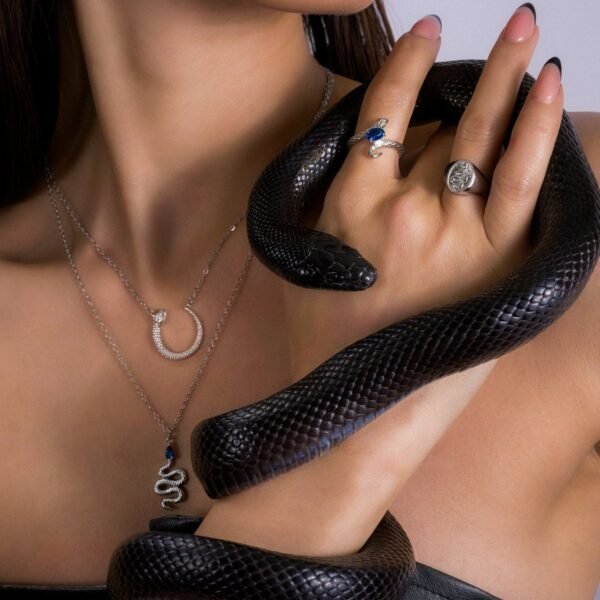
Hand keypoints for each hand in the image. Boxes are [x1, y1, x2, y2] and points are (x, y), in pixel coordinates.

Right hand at [197, 6, 562, 556]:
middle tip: (511, 24)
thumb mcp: (306, 266)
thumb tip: (377, 163)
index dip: (404, 67)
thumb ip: (333, 210)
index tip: (423, 34)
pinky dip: (540, 134)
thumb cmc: (322, 345)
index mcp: (349, 205)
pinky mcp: (496, 261)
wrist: (354, 416)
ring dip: (514, 82)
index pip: (381, 114)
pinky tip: (551, 93)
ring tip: (532, 36)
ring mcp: (453, 231)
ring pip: (488, 139)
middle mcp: (401, 206)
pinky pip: (523, 183)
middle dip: (478, 69)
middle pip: (444, 122)